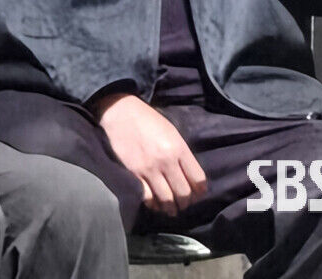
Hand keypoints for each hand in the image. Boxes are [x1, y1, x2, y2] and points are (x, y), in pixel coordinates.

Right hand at [95, 93, 206, 215]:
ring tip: (170, 209)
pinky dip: (153, 204)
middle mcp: (166, 160)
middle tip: (183, 205)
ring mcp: (149, 169)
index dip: (200, 191)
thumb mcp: (171, 131)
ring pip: (167, 200)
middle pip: (184, 193)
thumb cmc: (148, 120)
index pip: (198, 178)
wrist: (121, 112)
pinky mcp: (133, 174)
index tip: (198, 194)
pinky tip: (154, 203)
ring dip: (171, 208)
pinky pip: (147, 198)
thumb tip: (189, 176)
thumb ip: (181, 153)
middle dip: (186, 202)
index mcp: (179, 148)